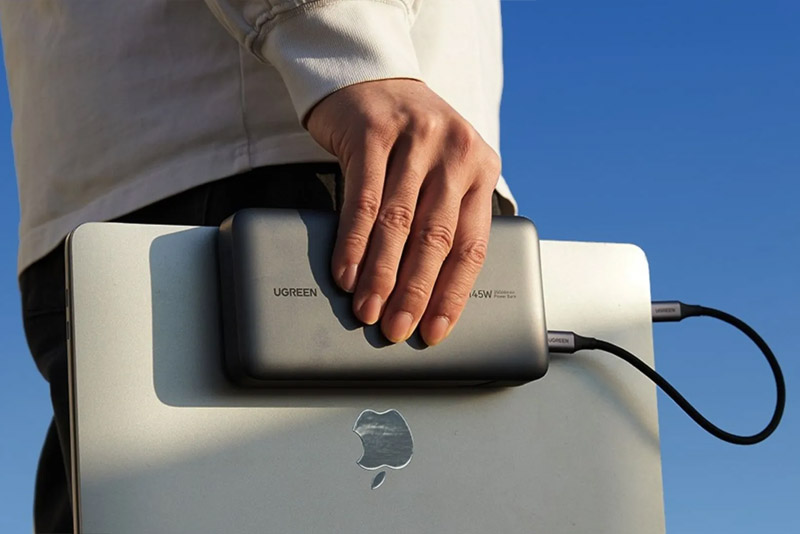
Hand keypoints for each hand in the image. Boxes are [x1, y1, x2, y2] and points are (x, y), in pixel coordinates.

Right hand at [306, 79, 500, 345]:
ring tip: (368, 309)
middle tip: (397, 328)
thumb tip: (425, 289)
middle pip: (435, 238)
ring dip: (381, 274)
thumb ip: (442, 216)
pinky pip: (363, 198)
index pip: (472, 244)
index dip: (452, 293)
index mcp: (479, 169)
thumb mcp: (440, 169)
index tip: (435, 330)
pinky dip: (353, 241)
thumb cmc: (408, 137)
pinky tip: (347, 271)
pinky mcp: (375, 133)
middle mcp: (455, 153)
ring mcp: (416, 140)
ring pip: (398, 222)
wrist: (370, 78)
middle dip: (415, 292)